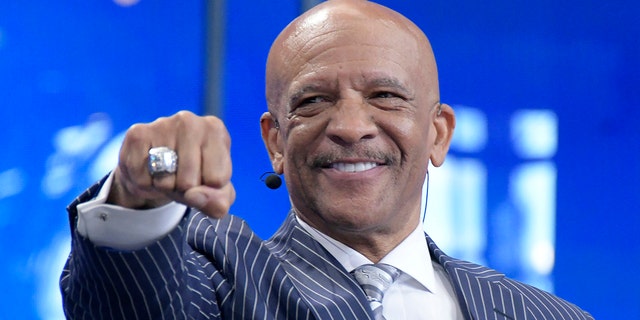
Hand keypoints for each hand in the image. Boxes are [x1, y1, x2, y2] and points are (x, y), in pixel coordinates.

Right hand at [107, 110, 234, 218]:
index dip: (208, 189)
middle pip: (189, 182)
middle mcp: (190, 121)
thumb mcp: (216, 190)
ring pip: (165, 182)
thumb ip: (219, 199)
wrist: (155, 164)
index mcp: (215, 130)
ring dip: (165, 188)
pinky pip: (143, 179)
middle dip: (184, 190)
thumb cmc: (194, 174)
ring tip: (166, 174)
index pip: (218, 179)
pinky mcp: (137, 134)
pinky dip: (145, 185)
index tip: (204, 176)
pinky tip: (150, 171)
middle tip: (181, 177)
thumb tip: (196, 197)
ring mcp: (162, 124)